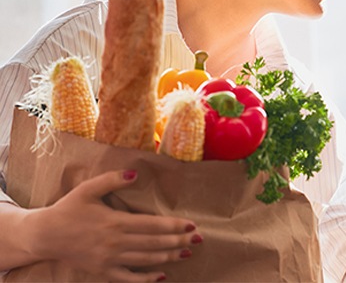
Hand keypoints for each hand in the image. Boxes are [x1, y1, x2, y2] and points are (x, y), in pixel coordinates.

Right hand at [24, 169, 200, 281]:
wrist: (44, 235)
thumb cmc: (68, 209)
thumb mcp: (88, 189)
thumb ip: (112, 179)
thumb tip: (135, 174)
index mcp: (115, 222)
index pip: (152, 225)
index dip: (173, 226)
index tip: (192, 224)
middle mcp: (115, 242)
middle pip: (154, 243)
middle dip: (178, 241)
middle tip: (199, 239)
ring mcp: (109, 259)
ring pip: (145, 260)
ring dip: (168, 257)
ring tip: (187, 252)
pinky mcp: (102, 271)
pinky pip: (128, 278)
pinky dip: (146, 278)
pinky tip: (162, 275)